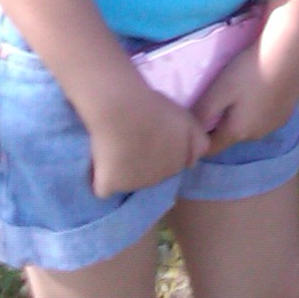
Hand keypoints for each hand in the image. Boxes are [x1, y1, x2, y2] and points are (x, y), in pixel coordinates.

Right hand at [86, 79, 210, 195]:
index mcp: (178, 164)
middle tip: (136, 139)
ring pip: (130, 181)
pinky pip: (105, 188)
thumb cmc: (154, 108)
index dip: (164, 150)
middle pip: (154, 174)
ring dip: (126, 170)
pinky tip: (100, 164)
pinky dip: (102, 179)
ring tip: (118, 145)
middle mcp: (158, 180)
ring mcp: (134, 184)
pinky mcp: (110, 186)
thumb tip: (192, 163)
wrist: (123, 110)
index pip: (174, 165)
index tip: (155, 136)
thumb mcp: (187, 121)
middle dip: (148, 162)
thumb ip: (197, 143)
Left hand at [191, 36, 298, 154]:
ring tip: (240, 93)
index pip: (212, 147)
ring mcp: (275, 124)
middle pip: (232, 136)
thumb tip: (189, 131)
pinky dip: (259, 110)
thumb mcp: (218, 90)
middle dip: (222, 124)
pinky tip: (260, 90)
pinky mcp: (287, 113)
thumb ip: (201, 113)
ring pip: (250, 126)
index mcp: (237, 132)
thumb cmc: (248, 71)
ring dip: (242, 116)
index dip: (200, 140)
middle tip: (217, 99)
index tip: (193, 125)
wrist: (287, 53)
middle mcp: (257, 135)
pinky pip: (265, 118)